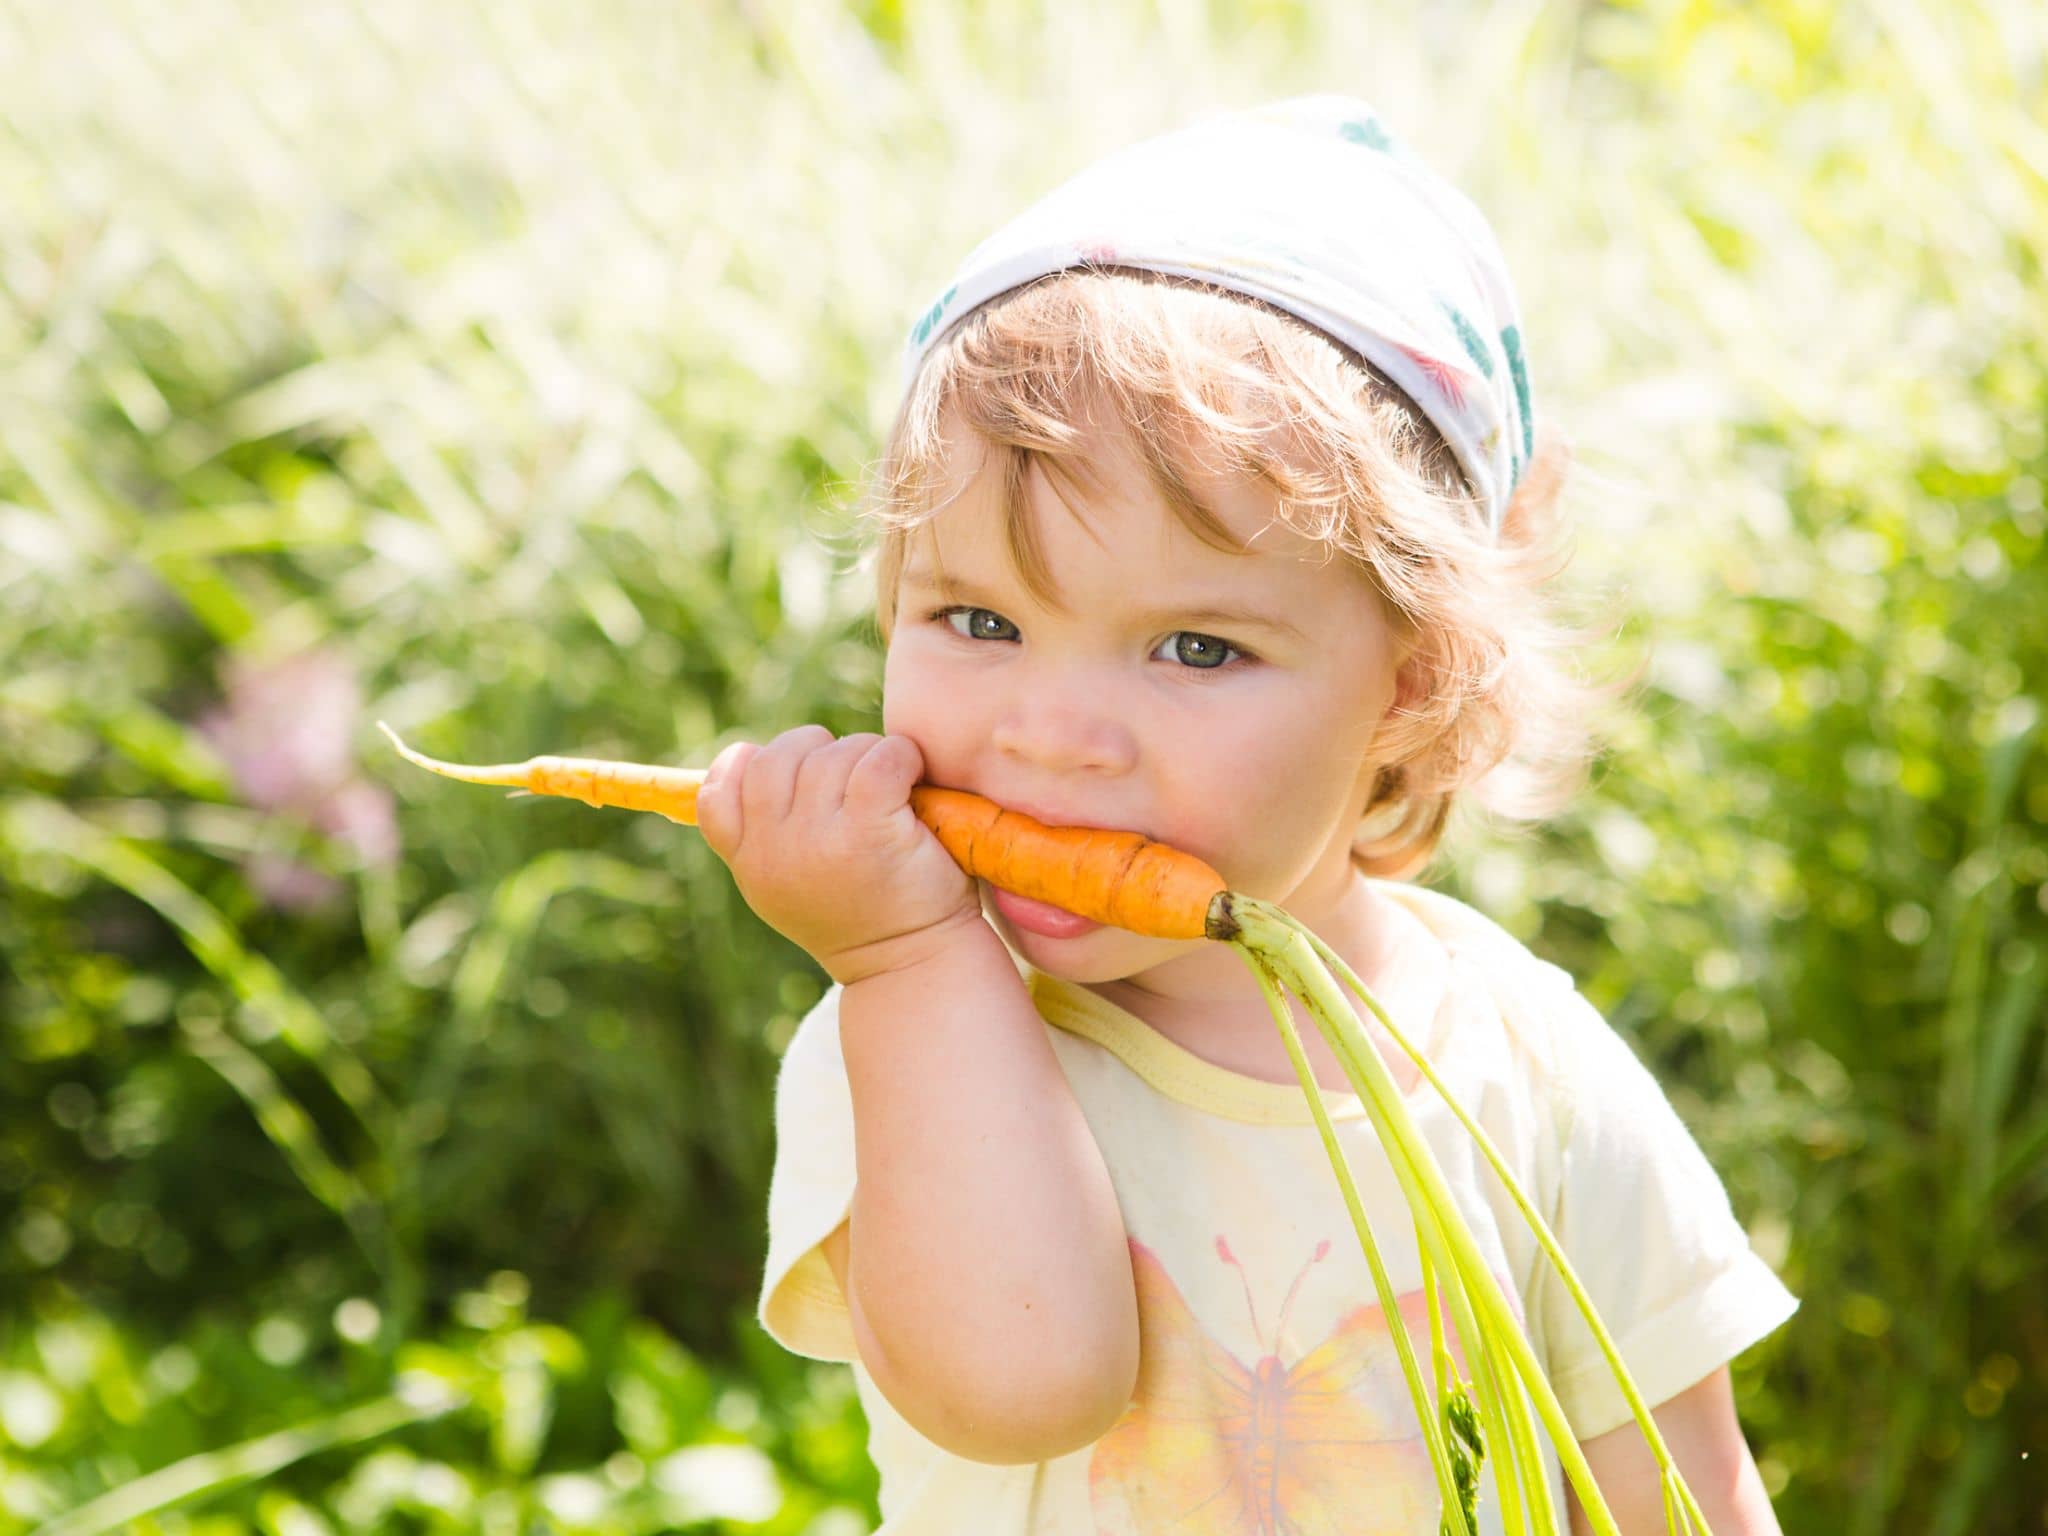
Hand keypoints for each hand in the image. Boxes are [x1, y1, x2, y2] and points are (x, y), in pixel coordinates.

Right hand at [696, 725, 983, 985]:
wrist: (912, 964)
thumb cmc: (862, 914)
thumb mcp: (788, 888)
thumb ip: (762, 837)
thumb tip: (746, 760)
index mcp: (751, 863)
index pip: (716, 794)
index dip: (744, 765)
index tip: (788, 775)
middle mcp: (774, 851)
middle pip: (776, 757)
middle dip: (817, 750)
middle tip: (853, 776)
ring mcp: (818, 840)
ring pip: (832, 754)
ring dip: (866, 753)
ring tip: (891, 784)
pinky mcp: (869, 830)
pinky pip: (878, 759)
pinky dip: (901, 756)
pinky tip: (912, 776)